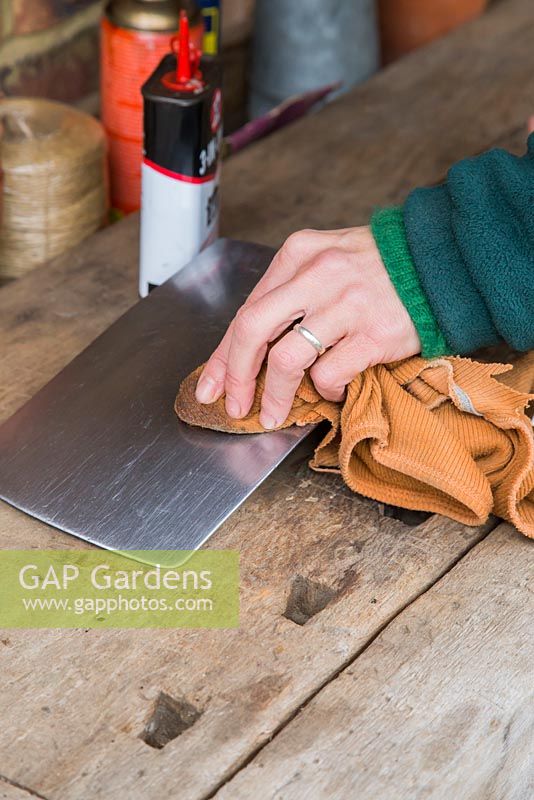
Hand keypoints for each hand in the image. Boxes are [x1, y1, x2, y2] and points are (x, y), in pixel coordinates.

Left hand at [195, 226, 419, 428]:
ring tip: (274, 414)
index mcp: (299, 254)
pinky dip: (325, 390)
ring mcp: (347, 305)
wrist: (440, 263)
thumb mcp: (327, 259)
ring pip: (288, 359)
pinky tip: (332, 389)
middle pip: (253, 331)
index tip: (212, 385)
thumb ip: (289, 291)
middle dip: (236, 376)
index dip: (223, 355)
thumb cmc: (379, 267)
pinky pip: (331, 374)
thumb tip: (251, 345)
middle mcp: (318, 275)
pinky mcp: (374, 334)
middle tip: (235, 406)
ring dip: (275, 396)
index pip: (246, 310)